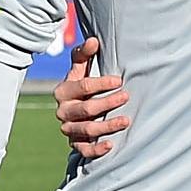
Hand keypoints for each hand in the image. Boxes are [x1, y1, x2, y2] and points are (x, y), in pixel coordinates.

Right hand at [52, 37, 128, 158]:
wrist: (78, 110)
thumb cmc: (83, 85)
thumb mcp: (82, 68)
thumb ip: (84, 54)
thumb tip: (94, 40)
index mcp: (63, 91)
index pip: (82, 86)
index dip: (101, 83)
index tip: (119, 80)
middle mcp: (63, 111)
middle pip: (86, 109)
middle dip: (107, 102)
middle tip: (126, 96)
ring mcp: (69, 129)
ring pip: (87, 130)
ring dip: (107, 125)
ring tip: (126, 120)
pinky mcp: (76, 144)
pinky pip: (84, 150)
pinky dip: (97, 149)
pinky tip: (111, 145)